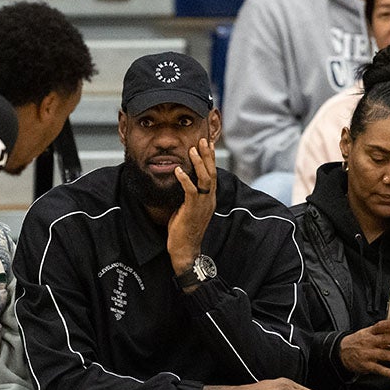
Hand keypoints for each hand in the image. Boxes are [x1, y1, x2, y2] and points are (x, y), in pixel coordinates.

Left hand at [166, 137, 217, 279]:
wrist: (186, 249)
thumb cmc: (185, 229)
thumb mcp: (189, 208)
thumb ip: (190, 195)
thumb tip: (184, 181)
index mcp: (209, 198)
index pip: (212, 174)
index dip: (210, 158)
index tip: (208, 144)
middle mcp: (208, 199)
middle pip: (211, 173)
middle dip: (207, 156)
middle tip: (203, 140)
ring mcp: (201, 205)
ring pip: (204, 180)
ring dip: (198, 163)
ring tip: (193, 150)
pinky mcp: (191, 210)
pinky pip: (190, 191)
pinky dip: (184, 179)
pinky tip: (178, 169)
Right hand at [339, 319, 389, 378]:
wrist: (341, 353)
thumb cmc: (359, 342)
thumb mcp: (367, 332)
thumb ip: (382, 330)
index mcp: (369, 332)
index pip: (380, 326)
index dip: (389, 324)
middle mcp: (369, 342)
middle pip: (386, 340)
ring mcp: (367, 354)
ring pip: (385, 355)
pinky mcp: (366, 365)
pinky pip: (379, 369)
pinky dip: (389, 372)